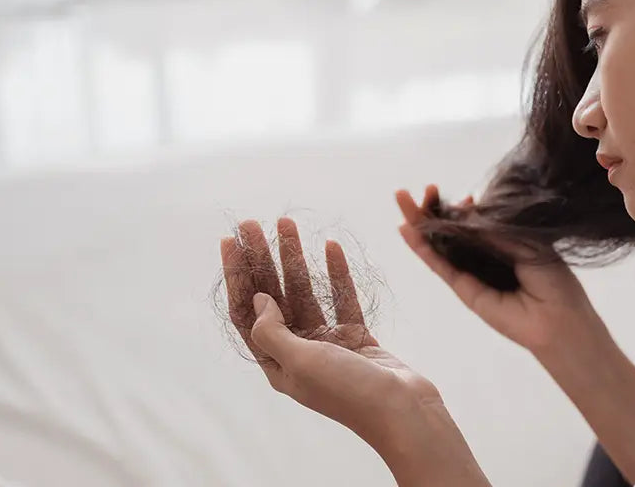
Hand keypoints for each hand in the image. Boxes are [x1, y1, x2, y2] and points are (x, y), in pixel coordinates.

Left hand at [220, 218, 440, 450]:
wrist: (403, 410)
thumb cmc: (348, 391)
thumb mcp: (300, 362)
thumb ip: (273, 331)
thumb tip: (258, 300)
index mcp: (277, 364)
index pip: (246, 313)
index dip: (237, 277)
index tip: (232, 241)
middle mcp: (298, 353)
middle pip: (272, 297)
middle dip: (262, 259)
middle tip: (253, 223)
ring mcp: (328, 344)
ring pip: (306, 292)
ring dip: (296, 258)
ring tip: (287, 224)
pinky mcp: (357, 337)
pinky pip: (341, 298)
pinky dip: (335, 273)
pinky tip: (330, 247)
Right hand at [395, 185, 603, 355]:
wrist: (559, 319)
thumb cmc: (553, 280)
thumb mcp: (527, 243)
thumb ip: (495, 229)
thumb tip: (466, 209)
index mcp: (504, 242)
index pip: (475, 221)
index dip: (462, 207)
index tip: (462, 196)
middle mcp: (484, 256)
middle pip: (451, 229)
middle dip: (431, 209)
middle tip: (413, 192)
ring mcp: (472, 273)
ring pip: (440, 244)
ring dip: (420, 222)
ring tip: (401, 200)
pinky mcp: (464, 290)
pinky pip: (440, 265)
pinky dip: (423, 248)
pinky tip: (407, 231)